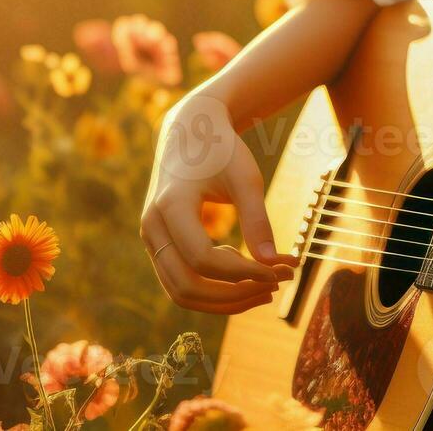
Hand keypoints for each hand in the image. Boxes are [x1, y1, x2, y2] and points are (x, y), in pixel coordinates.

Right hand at [140, 93, 296, 312]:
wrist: (189, 132)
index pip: (203, 259)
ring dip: (224, 300)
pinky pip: (181, 282)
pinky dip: (214, 288)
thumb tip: (272, 265)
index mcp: (171, 206)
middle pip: (186, 287)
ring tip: (266, 287)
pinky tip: (246, 272)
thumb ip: (257, 220)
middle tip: (276, 285)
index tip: (280, 270)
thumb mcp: (245, 178)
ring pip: (181, 293)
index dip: (243, 273)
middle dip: (234, 296)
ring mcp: (152, 239)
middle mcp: (153, 227)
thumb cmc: (220, 151)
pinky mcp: (159, 245)